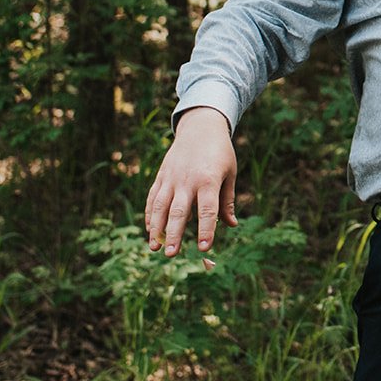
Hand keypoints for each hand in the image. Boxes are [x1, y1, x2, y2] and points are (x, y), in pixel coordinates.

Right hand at [145, 107, 237, 255]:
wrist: (201, 126)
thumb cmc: (220, 152)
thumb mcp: (230, 173)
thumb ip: (227, 200)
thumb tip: (231, 225)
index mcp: (208, 180)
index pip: (207, 209)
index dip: (206, 229)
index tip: (205, 248)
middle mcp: (187, 180)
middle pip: (179, 211)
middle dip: (174, 233)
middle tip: (171, 254)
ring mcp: (171, 178)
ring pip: (161, 206)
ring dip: (156, 228)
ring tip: (154, 248)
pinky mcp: (161, 176)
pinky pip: (153, 197)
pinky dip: (150, 214)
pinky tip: (149, 230)